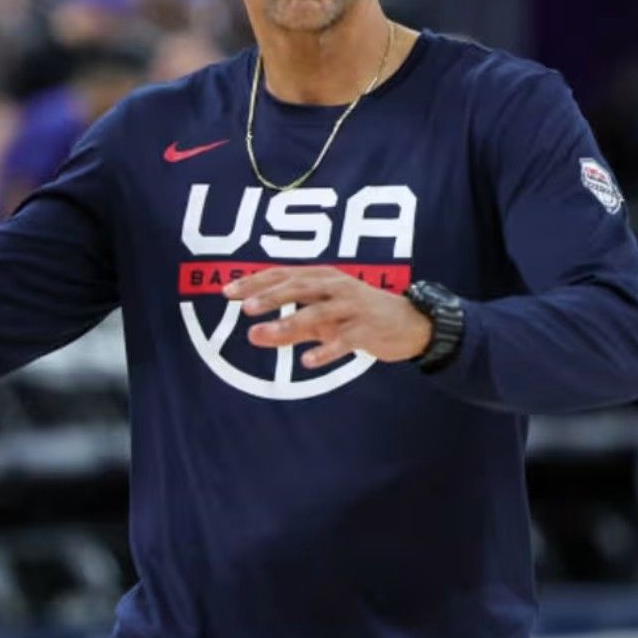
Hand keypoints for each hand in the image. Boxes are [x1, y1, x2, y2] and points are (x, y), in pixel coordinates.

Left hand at [224, 267, 433, 367]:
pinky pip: (344, 341)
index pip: (283, 275)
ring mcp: (352, 308)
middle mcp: (336, 287)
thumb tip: (253, 334)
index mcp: (323, 278)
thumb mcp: (322, 320)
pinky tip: (307, 362)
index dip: (255, 282)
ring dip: (288, 323)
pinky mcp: (366, 330)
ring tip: (261, 335)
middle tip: (244, 307)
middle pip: (298, 287)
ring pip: (316, 313)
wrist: (410, 324)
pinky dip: (326, 350)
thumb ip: (290, 327)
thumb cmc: (358, 317)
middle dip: (270, 296)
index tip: (228, 292)